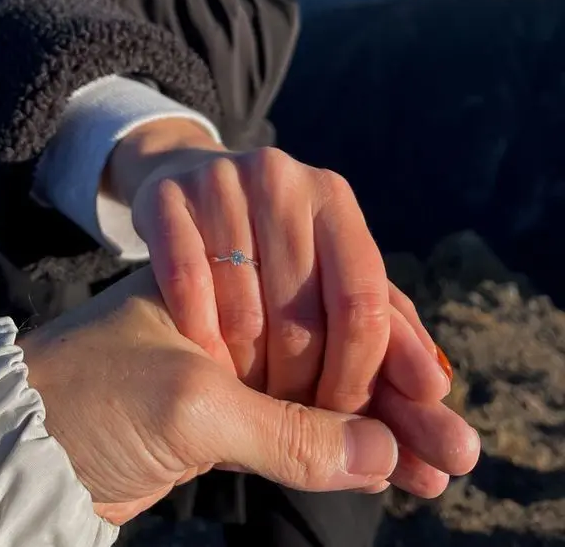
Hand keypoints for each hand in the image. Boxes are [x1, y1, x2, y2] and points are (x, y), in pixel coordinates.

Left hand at [20, 269, 476, 526]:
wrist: (12, 443)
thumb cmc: (84, 394)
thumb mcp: (189, 405)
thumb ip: (285, 429)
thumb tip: (378, 451)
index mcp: (231, 271)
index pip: (332, 297)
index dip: (387, 346)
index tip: (429, 397)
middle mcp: (242, 305)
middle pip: (342, 343)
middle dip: (398, 393)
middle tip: (453, 445)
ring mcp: (237, 358)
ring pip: (328, 389)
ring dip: (382, 426)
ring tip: (437, 468)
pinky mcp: (227, 410)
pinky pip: (300, 429)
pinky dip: (341, 451)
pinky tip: (385, 471)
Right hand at [106, 127, 464, 495]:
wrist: (184, 183)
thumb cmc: (270, 250)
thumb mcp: (329, 277)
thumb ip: (384, 336)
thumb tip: (438, 397)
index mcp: (332, 198)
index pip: (363, 303)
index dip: (360, 378)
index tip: (348, 425)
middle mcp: (280, 179)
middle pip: (303, 317)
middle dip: (302, 390)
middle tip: (292, 425)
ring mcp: (219, 183)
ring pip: (243, 313)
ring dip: (247, 377)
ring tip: (247, 401)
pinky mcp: (166, 197)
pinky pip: (188, 286)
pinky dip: (199, 338)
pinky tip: (204, 364)